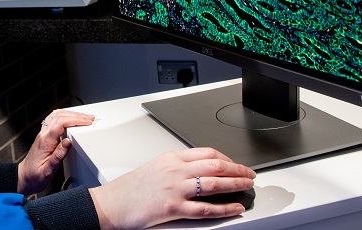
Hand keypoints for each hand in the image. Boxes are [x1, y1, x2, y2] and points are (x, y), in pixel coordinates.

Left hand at [17, 109, 94, 194]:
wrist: (24, 177)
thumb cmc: (35, 176)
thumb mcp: (48, 170)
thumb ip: (58, 156)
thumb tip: (68, 142)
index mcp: (45, 142)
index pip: (61, 124)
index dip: (75, 120)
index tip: (86, 122)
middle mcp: (43, 135)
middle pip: (60, 117)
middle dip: (76, 115)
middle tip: (89, 118)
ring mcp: (43, 134)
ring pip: (56, 116)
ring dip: (71, 114)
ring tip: (83, 116)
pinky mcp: (44, 136)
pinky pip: (53, 120)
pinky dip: (64, 116)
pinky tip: (70, 117)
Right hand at [89, 147, 255, 229]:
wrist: (111, 203)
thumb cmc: (129, 188)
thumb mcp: (154, 168)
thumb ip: (176, 167)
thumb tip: (198, 171)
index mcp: (170, 157)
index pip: (206, 152)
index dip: (227, 158)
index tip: (236, 164)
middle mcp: (175, 170)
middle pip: (216, 165)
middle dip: (238, 169)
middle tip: (250, 174)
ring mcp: (175, 188)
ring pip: (215, 184)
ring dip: (236, 184)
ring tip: (248, 187)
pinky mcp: (174, 208)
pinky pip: (205, 209)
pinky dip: (224, 208)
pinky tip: (235, 208)